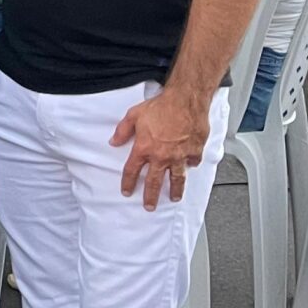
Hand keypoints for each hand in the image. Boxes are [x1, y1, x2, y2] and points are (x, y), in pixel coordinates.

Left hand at [111, 88, 211, 209]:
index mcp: (144, 149)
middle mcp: (161, 156)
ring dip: (175, 190)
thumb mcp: (133, 115)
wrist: (185, 101)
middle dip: (151, 197)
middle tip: (149, 206)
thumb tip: (113, 142)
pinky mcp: (194, 151)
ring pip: (176, 178)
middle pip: (153, 182)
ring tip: (175, 198)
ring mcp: (179, 155)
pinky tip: (190, 168)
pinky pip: (193, 162)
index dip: (127, 183)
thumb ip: (122, 131)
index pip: (131, 171)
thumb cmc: (160, 106)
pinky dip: (191, 165)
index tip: (126, 192)